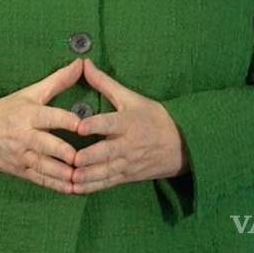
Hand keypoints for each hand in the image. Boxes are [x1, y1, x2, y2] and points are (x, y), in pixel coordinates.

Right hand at [0, 59, 84, 193]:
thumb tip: (80, 63)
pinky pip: (41, 180)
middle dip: (65, 153)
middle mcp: (24, 136)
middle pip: (47, 145)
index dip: (67, 121)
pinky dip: (57, 186)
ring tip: (83, 178)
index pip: (50, 117)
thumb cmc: (5, 110)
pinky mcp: (21, 171)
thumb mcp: (29, 93)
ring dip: (64, 174)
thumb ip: (58, 80)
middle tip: (84, 158)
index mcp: (28, 114)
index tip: (84, 125)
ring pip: (45, 167)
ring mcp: (22, 156)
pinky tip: (74, 190)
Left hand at [71, 60, 187, 193]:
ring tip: (70, 178)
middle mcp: (128, 144)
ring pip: (106, 171)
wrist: (182, 144)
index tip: (80, 127)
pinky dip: (93, 187)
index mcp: (128, 122)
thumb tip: (84, 63)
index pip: (110, 123)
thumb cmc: (153, 117)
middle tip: (72, 159)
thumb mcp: (131, 97)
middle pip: (107, 152)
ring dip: (88, 176)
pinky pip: (108, 183)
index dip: (95, 125)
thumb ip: (104, 83)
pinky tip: (76, 189)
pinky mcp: (127, 176)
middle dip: (90, 157)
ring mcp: (128, 163)